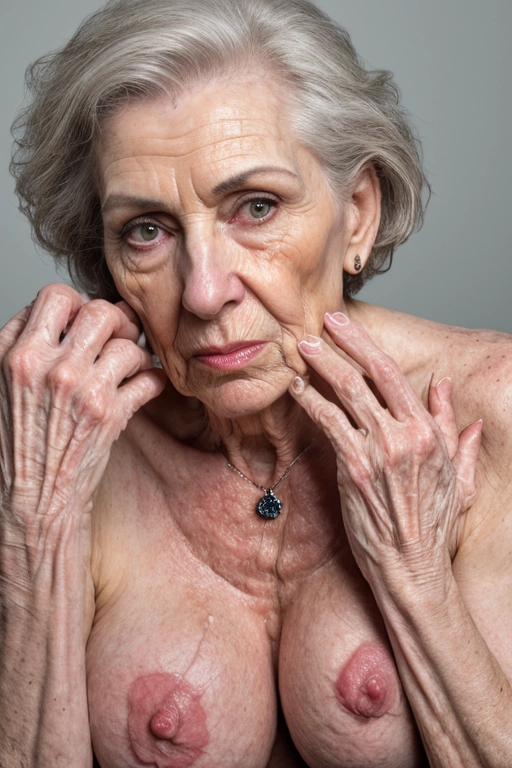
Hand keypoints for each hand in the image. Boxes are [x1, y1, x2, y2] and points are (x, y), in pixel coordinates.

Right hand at [0, 284, 165, 524]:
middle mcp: (47, 366)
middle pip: (99, 311)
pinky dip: (153, 381)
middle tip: (122, 336)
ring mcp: (80, 389)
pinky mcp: (109, 415)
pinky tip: (144, 387)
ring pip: (128, 344)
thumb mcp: (3, 385)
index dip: (78, 304)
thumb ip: (26, 345)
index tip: (86, 322)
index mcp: (15, 354)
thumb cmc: (20, 445)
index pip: (55, 296)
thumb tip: (60, 315)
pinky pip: (148, 378)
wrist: (31, 500)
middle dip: (117, 320)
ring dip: (136, 354)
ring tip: (132, 367)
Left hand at [289, 312, 481, 587]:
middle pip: (367, 375)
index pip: (393, 374)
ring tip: (302, 350)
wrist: (413, 567)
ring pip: (344, 394)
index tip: (344, 328)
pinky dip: (309, 402)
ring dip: (320, 368)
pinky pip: (327, 424)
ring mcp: (378, 451)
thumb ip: (451, 427)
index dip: (365, 346)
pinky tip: (296, 390)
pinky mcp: (353, 469)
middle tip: (320, 323)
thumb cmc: (434, 525)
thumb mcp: (457, 474)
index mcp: (428, 431)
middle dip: (340, 344)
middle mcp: (404, 435)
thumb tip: (446, 389)